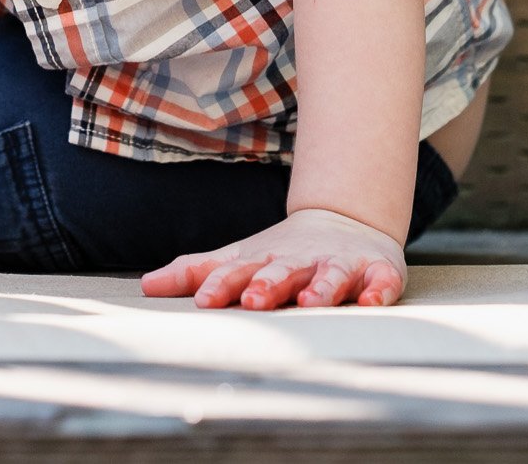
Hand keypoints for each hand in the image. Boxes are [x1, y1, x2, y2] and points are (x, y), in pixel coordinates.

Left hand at [140, 207, 406, 309]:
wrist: (344, 224)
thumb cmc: (281, 254)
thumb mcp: (239, 258)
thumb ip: (196, 272)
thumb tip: (146, 285)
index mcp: (265, 261)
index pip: (238, 272)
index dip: (221, 284)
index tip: (204, 299)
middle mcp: (301, 262)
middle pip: (282, 272)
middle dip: (268, 285)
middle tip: (254, 299)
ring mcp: (340, 265)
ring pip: (330, 276)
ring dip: (321, 288)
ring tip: (312, 303)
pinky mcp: (377, 271)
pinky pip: (381, 281)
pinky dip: (378, 289)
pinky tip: (372, 300)